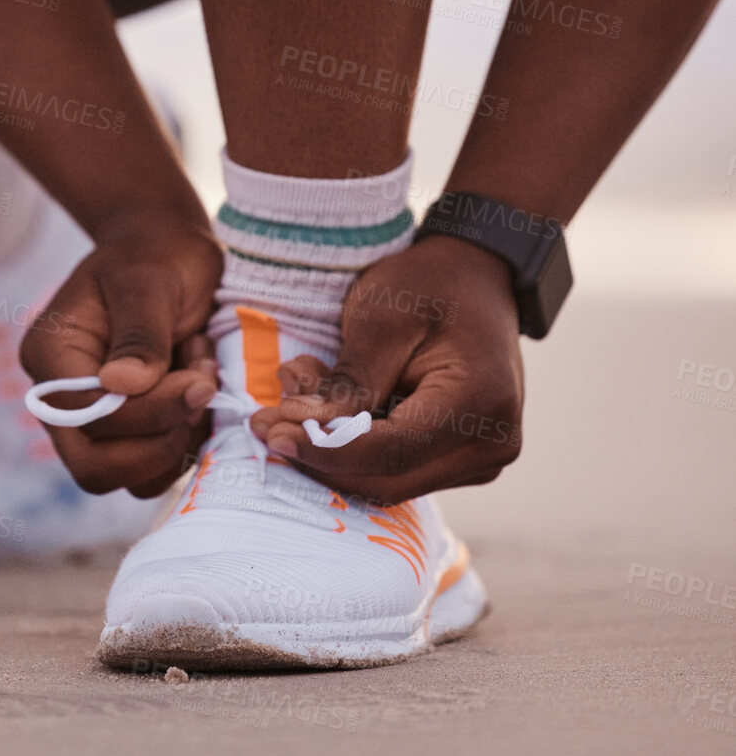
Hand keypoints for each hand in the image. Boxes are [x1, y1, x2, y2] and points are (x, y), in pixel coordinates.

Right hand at [19, 208, 222, 495]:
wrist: (168, 249)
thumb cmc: (155, 253)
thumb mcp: (149, 278)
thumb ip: (139, 333)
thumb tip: (121, 386)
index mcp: (51, 356)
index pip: (83, 417)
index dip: (145, 414)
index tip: (198, 381)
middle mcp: (63, 398)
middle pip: (95, 466)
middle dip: (161, 438)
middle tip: (202, 387)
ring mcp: (96, 421)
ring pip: (132, 477)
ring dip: (181, 437)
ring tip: (201, 373)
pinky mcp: (132, 432)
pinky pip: (159, 467)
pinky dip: (190, 437)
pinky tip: (200, 386)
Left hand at [251, 236, 524, 503]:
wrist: (476, 276)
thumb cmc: (430, 284)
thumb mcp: (382, 318)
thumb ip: (349, 382)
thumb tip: (300, 430)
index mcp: (480, 403)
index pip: (392, 452)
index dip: (327, 450)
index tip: (272, 434)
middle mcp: (491, 444)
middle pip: (389, 478)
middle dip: (321, 455)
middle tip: (265, 421)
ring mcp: (480, 458)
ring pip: (388, 479)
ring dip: (332, 448)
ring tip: (297, 394)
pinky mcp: (461, 459)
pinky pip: (397, 467)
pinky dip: (354, 444)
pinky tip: (326, 404)